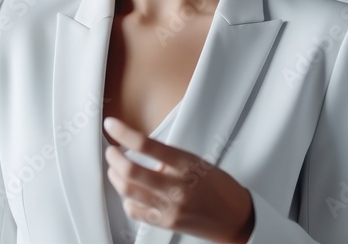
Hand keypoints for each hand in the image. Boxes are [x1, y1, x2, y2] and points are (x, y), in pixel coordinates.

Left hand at [102, 116, 254, 243]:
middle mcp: (177, 186)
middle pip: (131, 170)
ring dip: (115, 176)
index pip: (147, 145)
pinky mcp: (165, 222)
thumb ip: (169, 158)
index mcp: (186, 164)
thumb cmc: (219, 187)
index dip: (124, 133)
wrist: (236, 218)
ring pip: (128, 190)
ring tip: (115, 169)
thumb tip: (140, 150)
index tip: (111, 125)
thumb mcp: (197, 162)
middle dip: (114, 157)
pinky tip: (129, 192)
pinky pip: (134, 210)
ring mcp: (170, 207)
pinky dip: (126, 199)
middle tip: (111, 151)